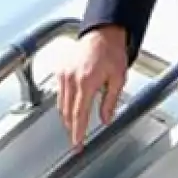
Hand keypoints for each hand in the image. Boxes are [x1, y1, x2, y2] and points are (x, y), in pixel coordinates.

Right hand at [56, 25, 128, 149]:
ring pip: (61, 104)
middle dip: (71, 128)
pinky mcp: (60, 71)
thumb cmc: (112, 52)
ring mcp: (63, 74)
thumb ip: (111, 101)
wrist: (103, 33)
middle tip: (76, 140)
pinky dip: (64, 103)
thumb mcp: (118, 78)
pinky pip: (59, 93)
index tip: (77, 144)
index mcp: (87, 81)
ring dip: (67, 117)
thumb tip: (106, 119)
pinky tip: (70, 108)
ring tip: (75, 127)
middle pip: (67, 112)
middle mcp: (71, 79)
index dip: (78, 132)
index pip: (79, 114)